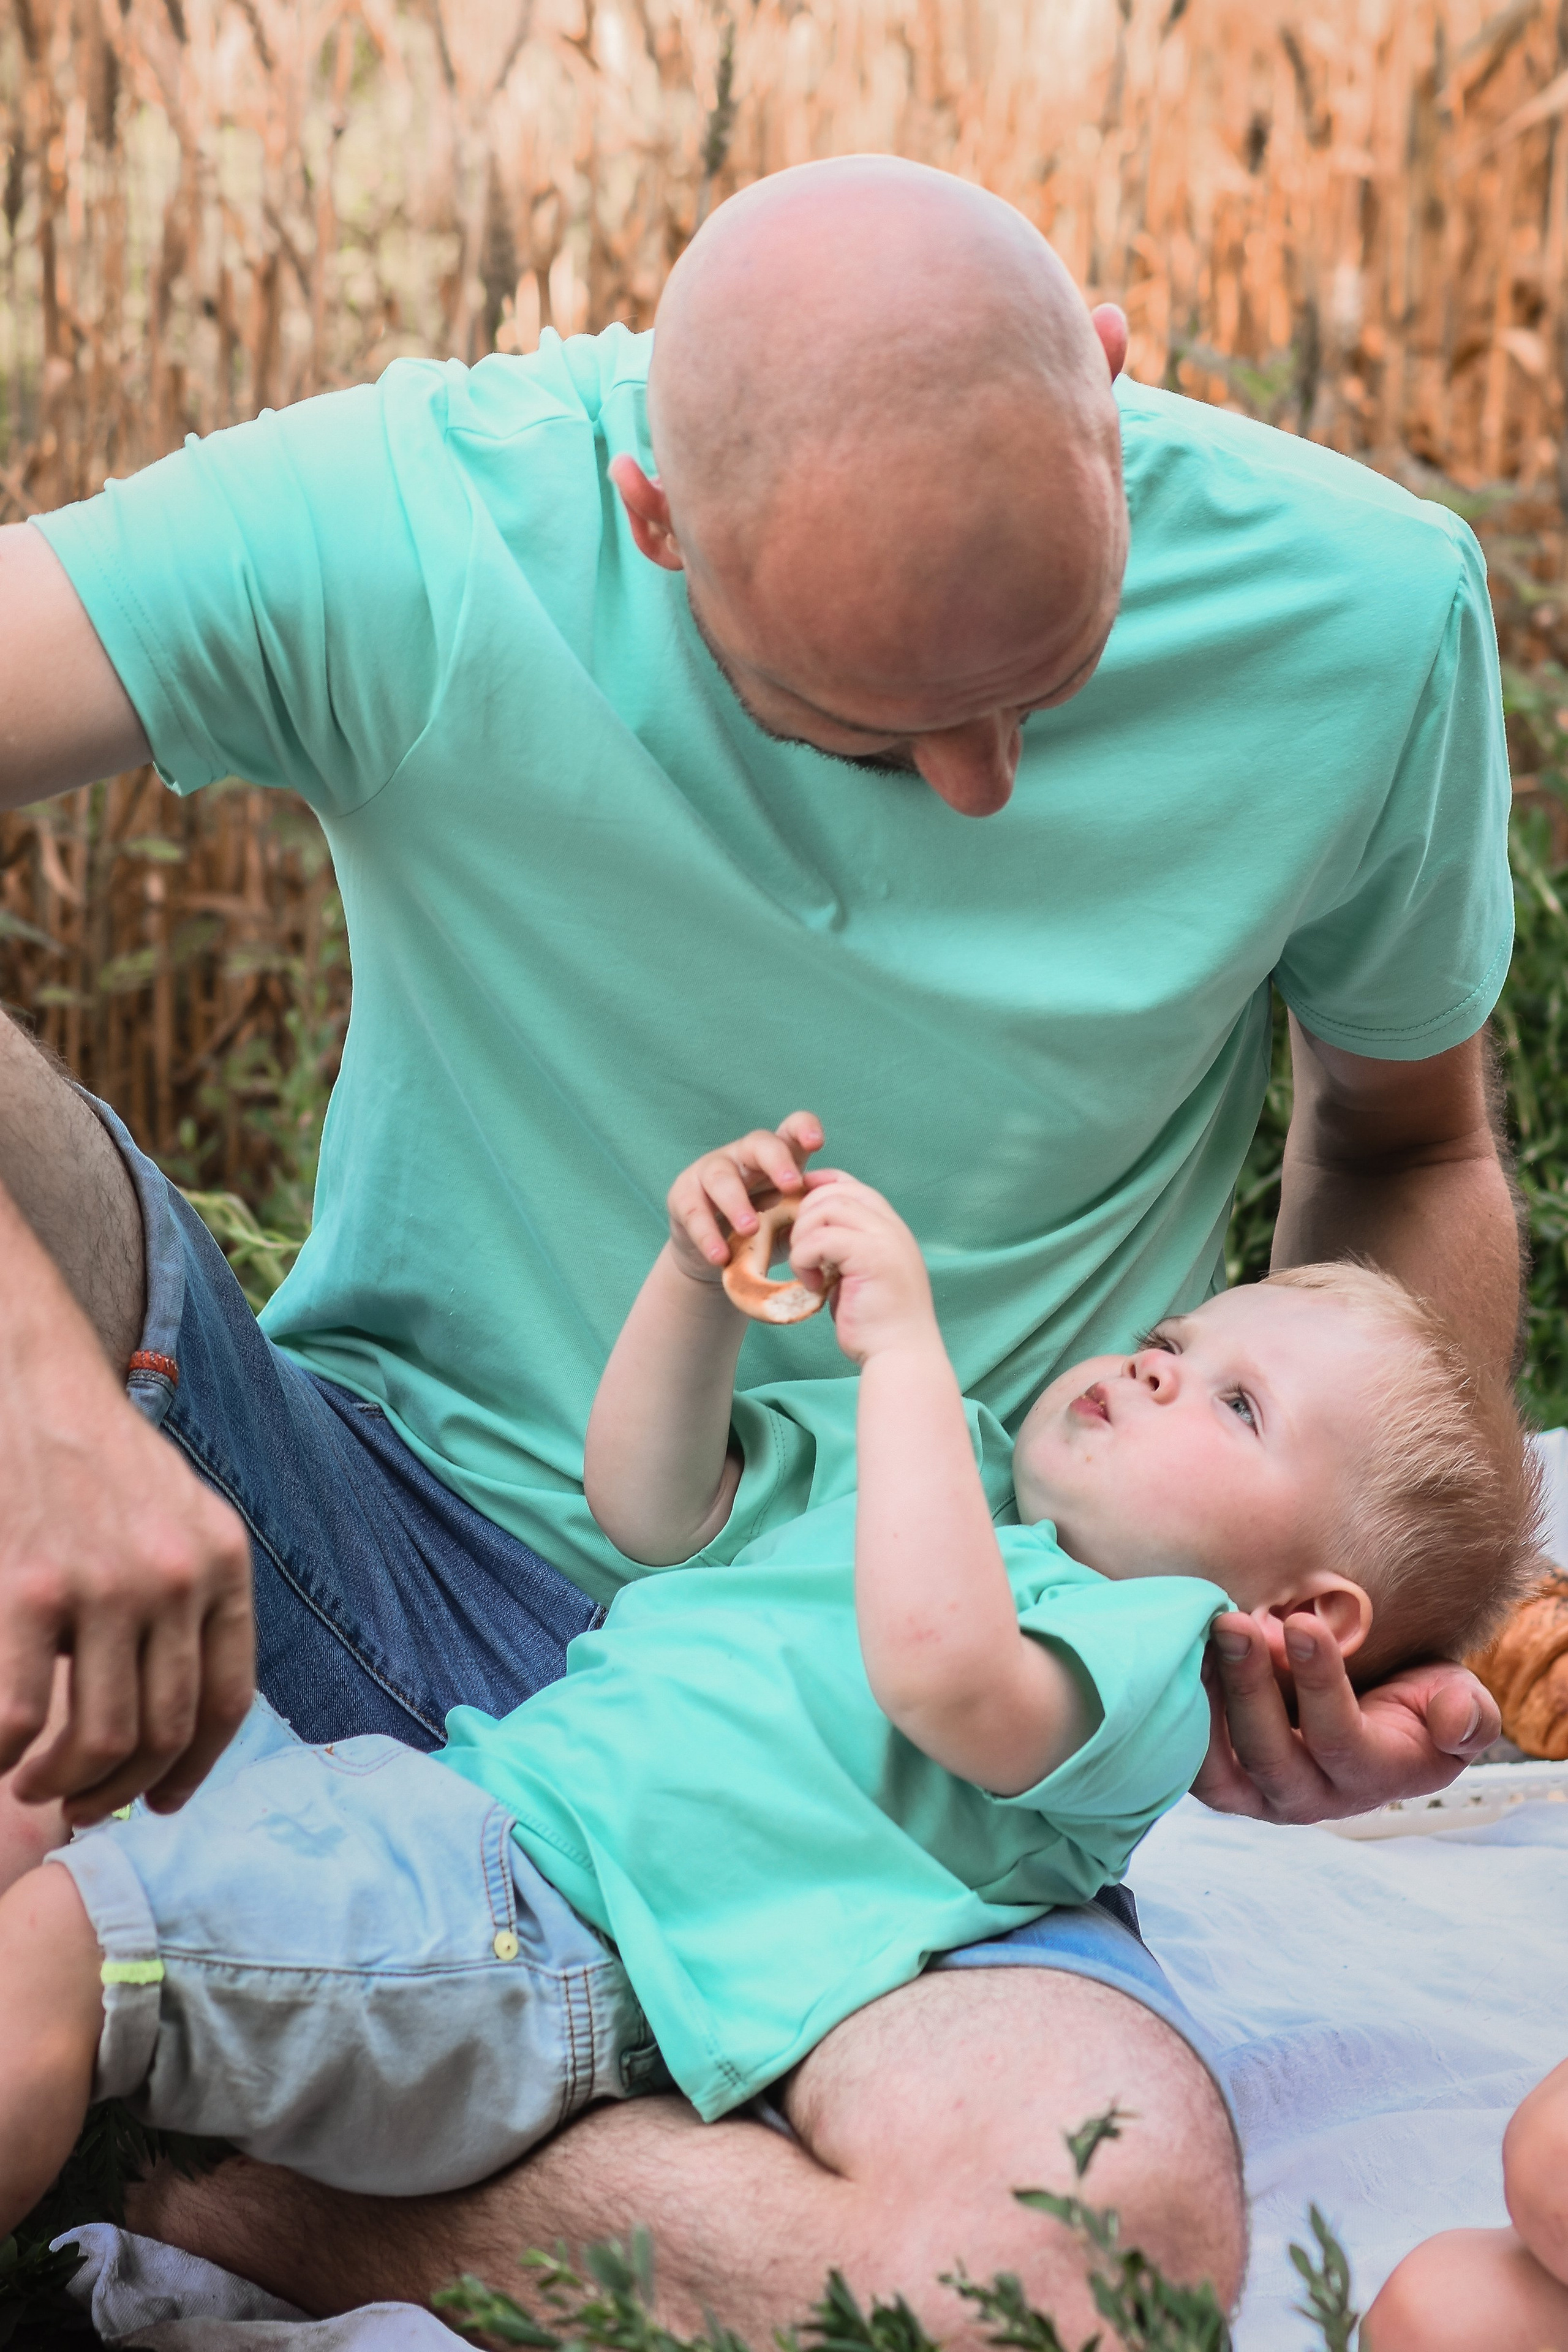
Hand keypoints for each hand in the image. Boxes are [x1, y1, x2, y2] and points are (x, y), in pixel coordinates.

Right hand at [1, 1305, 253, 1826]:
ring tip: (35, 1784)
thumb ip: (188, 1601)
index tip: (160, 1802)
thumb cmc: (95, 1460)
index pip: (227, 1701)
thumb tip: (170, 1722)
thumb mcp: (177, 1517)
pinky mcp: (29, 1588)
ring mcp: (104, 1584)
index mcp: (220, 1562)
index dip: (194, 1770)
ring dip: (62, 1785)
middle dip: (120, 1789)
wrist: (28, 1383)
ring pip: (98, 1740)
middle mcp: (175, 1576)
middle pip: (163, 1732)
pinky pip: (20, 1717)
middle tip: (82, 1805)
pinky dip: (4, 1755)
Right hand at [665, 1112, 822, 1284]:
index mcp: (777, 1158)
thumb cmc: (764, 1234)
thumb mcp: (790, 1225)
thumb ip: (808, 1219)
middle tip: (792, 1185)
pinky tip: (720, 1256)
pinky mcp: (683, 1196)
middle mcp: (743, 1156)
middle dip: (776, 1161)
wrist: (718, 1259)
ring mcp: (709, 1171)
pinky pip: (694, 1211)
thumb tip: (830, 1221)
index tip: (816, 1143)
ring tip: (750, 1229)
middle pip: (759, 1143)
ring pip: (721, 1176)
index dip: (803, 1129)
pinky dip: (708, 1236)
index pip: (791, 1130)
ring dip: (737, 1203)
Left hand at [788, 1175, 936, 1362]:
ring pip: (827, 1207)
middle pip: (836, 1191)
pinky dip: (806, 1259)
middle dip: (806, 1214)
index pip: (854, 1186)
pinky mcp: (871, 1256)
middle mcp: (891, 1228)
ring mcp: (884, 1239)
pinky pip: (821, 1238)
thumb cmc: (877, 1325)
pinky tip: (814, 1286)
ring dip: (803, 1237)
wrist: (900, 1356)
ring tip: (807, 1270)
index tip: (797, 1202)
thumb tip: (813, 1237)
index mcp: (890, 1230)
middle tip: (798, 1250)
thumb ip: (845, 1252)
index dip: (821, 1185)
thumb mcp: (860, 1278)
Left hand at [1191, 1608, 1498, 1823]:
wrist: (1368, 1705)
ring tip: (1199, 1635)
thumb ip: (1465, 1714)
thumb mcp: (1454, 1700)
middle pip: (1270, 1754)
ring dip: (1206, 1699)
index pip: (1340, 1737)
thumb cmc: (1413, 1699)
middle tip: (1232, 1622)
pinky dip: (1178, 1714)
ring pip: (1221, 1766)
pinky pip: (1189, 1762)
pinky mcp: (1220, 1780)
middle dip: (1250, 1686)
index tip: (1308, 1622)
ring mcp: (1258, 1794)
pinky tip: (1174, 1656)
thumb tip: (1455, 1723)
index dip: (1321, 1683)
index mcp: (1371, 1776)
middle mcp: (1309, 1797)